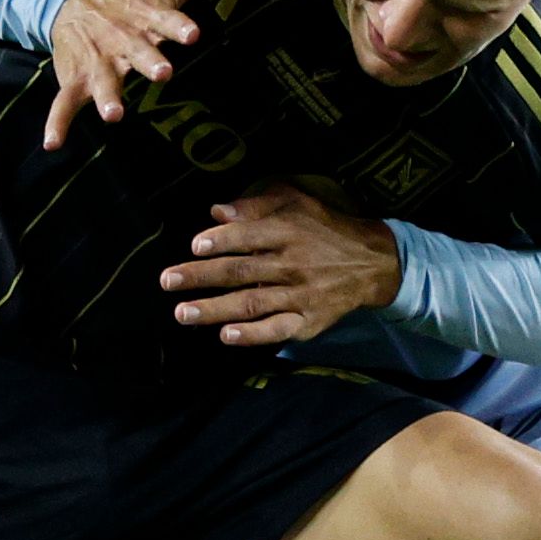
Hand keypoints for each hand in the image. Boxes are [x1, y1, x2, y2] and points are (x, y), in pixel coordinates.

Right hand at [42, 0, 245, 150]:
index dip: (179, 26)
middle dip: (150, 62)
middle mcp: (124, 40)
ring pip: (104, 80)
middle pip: (138, 52)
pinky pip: (65, 102)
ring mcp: (99, 61)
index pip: (167, 20)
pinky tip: (53, 143)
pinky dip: (57, 123)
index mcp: (148, 16)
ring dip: (108, 97)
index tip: (192, 33)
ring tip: (114, 115)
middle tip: (164, 73)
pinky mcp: (77, 78)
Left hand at [159, 185, 402, 348]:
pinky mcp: (308, 322)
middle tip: (168, 281)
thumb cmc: (324, 228)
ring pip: (251, 303)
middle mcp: (293, 264)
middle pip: (242, 271)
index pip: (250, 236)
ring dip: (214, 309)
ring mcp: (300, 296)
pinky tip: (226, 336)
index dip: (222, 240)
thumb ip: (257, 205)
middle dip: (201, 276)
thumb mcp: (298, 203)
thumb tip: (217, 211)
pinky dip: (252, 335)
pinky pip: (277, 330)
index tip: (195, 245)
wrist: (372, 263)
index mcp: (289, 231)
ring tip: (182, 312)